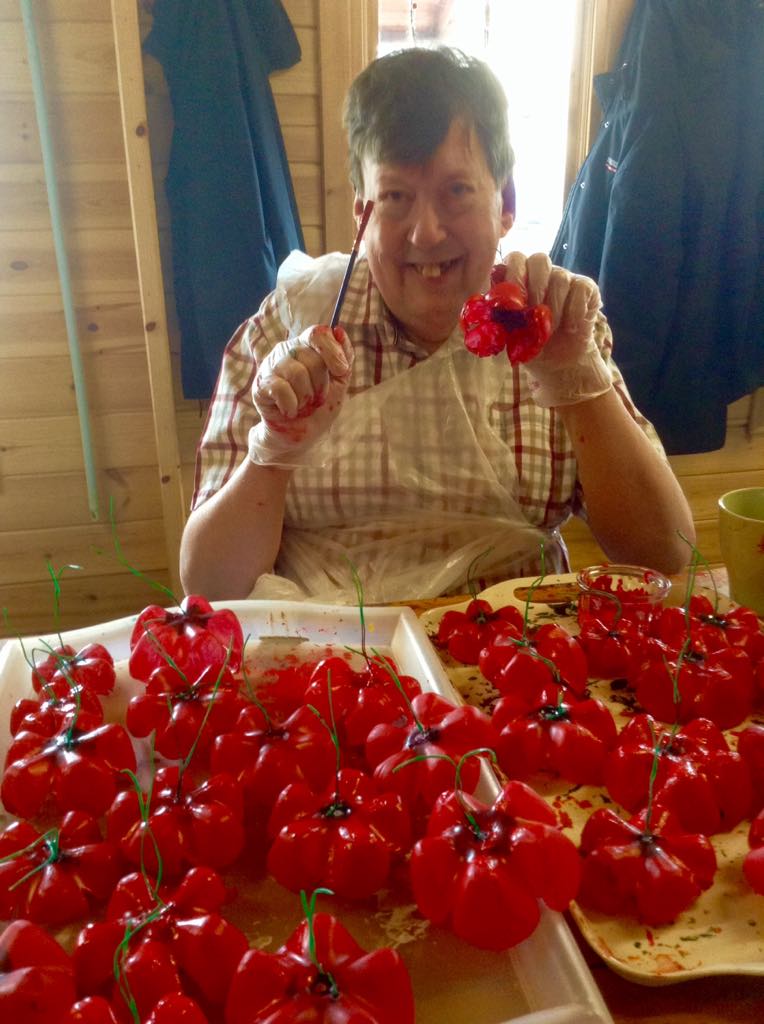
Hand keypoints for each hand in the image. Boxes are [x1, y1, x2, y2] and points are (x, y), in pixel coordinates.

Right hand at [248, 325, 353, 465]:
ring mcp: (271, 366)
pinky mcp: (260, 385)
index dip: (333, 352)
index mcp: (307, 346)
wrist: (300, 436)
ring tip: (303, 406)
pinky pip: (281, 389)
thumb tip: (339, 331)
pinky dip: (291, 406)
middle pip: (312, 358)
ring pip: (297, 374)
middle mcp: (287, 351)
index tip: (341, 371)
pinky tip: (290, 412)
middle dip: (322, 385)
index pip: (318, 333)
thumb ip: (344, 358)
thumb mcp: (339, 383)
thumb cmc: (319, 407)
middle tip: (317, 399)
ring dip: (307, 398)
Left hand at [502, 252, 611, 406]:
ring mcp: (565, 278)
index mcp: (519, 277)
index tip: (512, 302)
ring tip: (549, 331)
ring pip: (561, 277)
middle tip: (532, 314)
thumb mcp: (507, 334)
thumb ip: (496, 319)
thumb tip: (482, 313)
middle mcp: (541, 273)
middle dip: (535, 288)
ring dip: (553, 308)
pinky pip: (581, 289)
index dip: (513, 275)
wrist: (557, 361)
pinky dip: (574, 311)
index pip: (514, 258)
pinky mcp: (586, 288)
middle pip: (540, 259)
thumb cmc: (528, 343)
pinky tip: (570, 328)